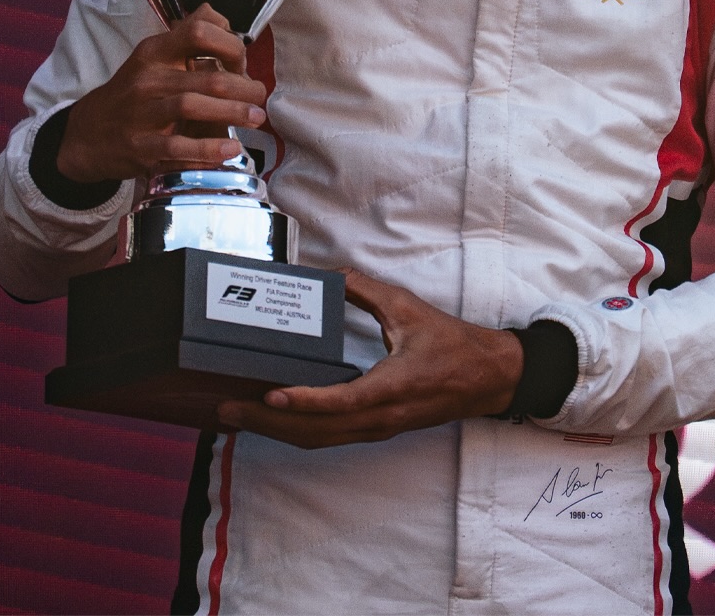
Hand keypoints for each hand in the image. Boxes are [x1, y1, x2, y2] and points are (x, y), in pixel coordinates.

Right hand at [56, 4, 267, 183]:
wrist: (87, 133)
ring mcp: (141, 114)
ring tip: (255, 117)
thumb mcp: (152, 58)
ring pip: (192, 107)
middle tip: (259, 96)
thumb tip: (220, 16)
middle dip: (242, 87)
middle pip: (205, 77)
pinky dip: (207, 149)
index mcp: (153, 52)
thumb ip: (185, 37)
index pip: (196, 31)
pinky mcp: (140, 147)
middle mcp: (146, 79)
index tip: (243, 59)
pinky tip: (230, 149)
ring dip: (231, 113)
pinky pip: (177, 146)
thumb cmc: (132, 93)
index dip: (228, 42)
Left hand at [216, 269, 523, 447]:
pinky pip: (329, 437)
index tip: (268, 394)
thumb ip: (367, 290)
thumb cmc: (451, 345)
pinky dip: (297, 430)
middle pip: (315, 431)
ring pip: (318, 439)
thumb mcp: (408, 308)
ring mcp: (376, 428)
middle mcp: (379, 417)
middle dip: (267, 422)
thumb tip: (333, 276)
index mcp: (389, 388)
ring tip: (239, 416)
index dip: (302, 401)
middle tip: (227, 409)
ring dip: (276, 430)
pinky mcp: (375, 428)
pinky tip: (275, 418)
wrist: (487, 378)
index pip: (338, 403)